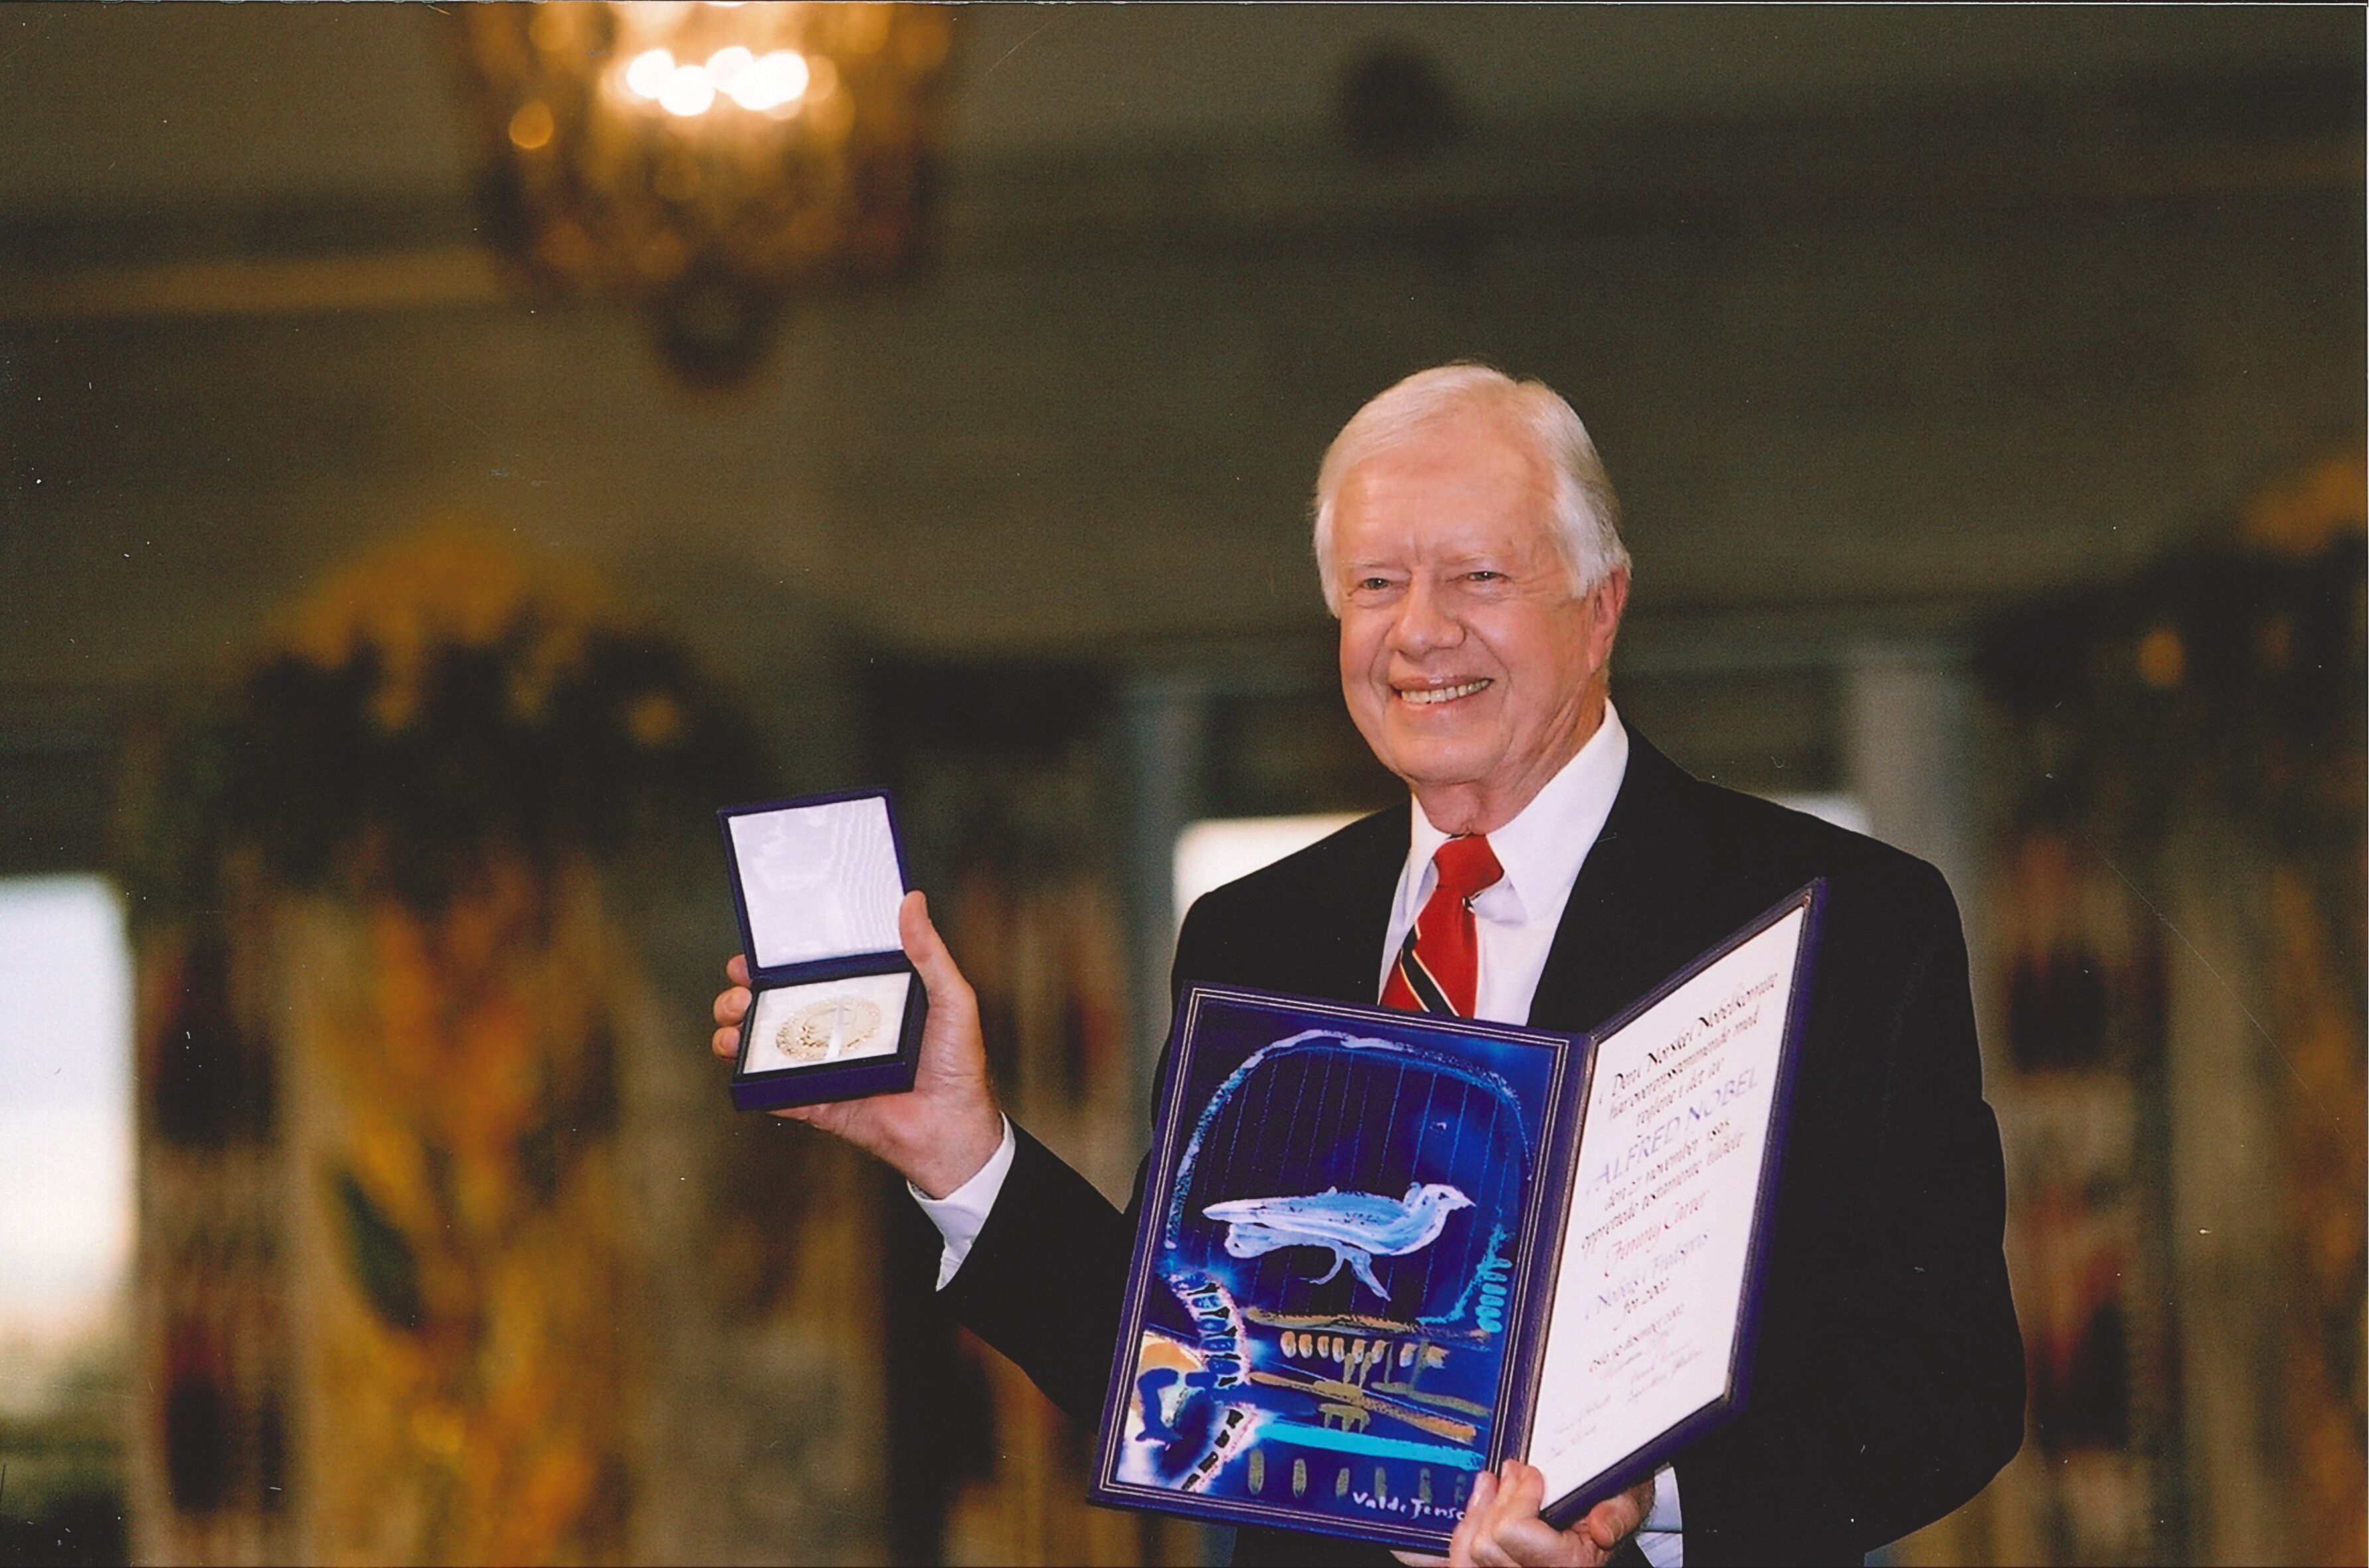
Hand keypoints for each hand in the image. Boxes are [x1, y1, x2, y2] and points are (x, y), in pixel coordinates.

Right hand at [711, 889, 1005, 1197]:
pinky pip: (774, 1092)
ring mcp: (824, 1067)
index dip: (776, 963)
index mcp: (863, 1000)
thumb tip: (913, 901)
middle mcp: (838, 1031)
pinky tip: (742, 1065)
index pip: (810, 974)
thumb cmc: (958, 1064)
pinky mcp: (817, 1102)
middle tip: (740, 992)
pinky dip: (751, 1081)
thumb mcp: (951, 998)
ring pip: (765, 1046)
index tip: (753, 955)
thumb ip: (929, 952)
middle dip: (744, 996)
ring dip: (738, 1033)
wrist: (953, 1129)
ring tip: (734, 1027)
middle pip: (776, 1006)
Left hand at [1444, 1461, 1652, 1566]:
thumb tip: (1601, 1527)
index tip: (1534, 1475)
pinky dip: (1468, 1529)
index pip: (1513, 1532)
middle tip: (1516, 1473)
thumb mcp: (1628, 1502)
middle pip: (1487, 1543)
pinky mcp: (1502, 1564)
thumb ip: (1618, 1514)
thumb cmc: (1615, 1505)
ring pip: (1470, 1554)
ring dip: (1479, 1511)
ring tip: (1491, 1484)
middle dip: (1499, 1500)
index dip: (1519, 1496)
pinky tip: (1480, 1505)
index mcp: (1570, 1564)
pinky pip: (1466, 1559)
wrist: (1611, 1511)